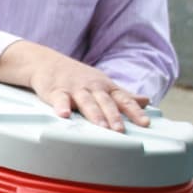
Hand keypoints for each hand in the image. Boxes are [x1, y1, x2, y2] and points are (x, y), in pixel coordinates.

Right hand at [0, 41, 149, 131]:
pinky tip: (63, 115)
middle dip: (114, 116)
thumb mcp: (102, 83)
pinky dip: (61, 106)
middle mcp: (92, 87)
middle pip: (105, 102)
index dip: (135, 111)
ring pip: (86, 102)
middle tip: (121, 130)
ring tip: (101, 126)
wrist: (47, 62)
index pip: (123, 99)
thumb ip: (123, 94)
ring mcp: (74, 89)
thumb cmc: (78, 77)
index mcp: (105, 87)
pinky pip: (59, 99)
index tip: (145, 123)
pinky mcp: (56, 91)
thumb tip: (146, 101)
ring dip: (94, 114)